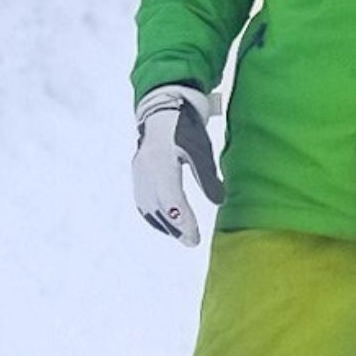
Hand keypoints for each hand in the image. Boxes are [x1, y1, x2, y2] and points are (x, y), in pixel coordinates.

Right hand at [132, 85, 226, 244]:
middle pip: (159, 206)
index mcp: (162, 159)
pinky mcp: (136, 176)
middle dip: (176, 227)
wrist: (161, 113)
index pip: (172, 197)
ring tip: (183, 237)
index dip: (183, 219)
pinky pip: (143, 203)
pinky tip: (167, 226)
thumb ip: (207, 176)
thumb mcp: (200, 149)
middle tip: (192, 242)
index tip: (195, 236)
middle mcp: (145, 168)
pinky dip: (155, 217)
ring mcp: (138, 173)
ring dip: (165, 225)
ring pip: (149, 207)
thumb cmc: (185, 129)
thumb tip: (218, 202)